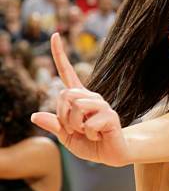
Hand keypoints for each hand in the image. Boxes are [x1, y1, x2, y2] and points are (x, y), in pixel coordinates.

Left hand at [31, 33, 129, 166]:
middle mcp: (91, 97)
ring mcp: (102, 105)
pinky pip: (89, 123)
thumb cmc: (90, 144)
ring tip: (87, 133)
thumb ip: (54, 126)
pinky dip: (89, 135)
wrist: (111, 155)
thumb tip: (34, 116)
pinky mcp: (111, 116)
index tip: (55, 35)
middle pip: (65, 94)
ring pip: (77, 106)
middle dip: (63, 116)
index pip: (67, 72)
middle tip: (74, 129)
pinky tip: (98, 136)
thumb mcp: (66, 136)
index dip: (60, 55)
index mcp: (79, 99)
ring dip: (76, 126)